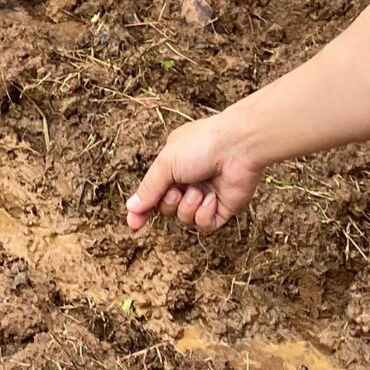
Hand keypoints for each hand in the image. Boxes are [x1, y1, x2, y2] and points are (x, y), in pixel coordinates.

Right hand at [127, 110, 262, 232]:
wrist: (238, 148)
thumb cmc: (201, 146)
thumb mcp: (166, 163)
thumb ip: (148, 188)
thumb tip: (131, 208)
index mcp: (173, 166)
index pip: (153, 192)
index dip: (143, 208)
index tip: (133, 224)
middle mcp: (189, 181)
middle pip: (168, 208)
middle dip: (170, 202)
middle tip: (178, 190)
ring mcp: (206, 196)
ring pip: (185, 218)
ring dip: (189, 206)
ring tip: (199, 190)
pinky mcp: (223, 209)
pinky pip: (205, 224)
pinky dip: (205, 212)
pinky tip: (212, 197)